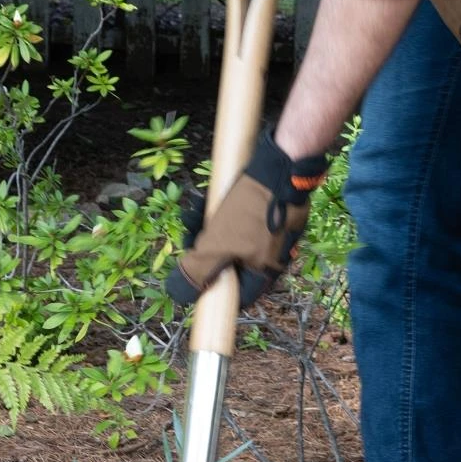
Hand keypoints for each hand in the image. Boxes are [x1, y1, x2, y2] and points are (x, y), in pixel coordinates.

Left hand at [165, 128, 327, 306]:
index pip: (240, 295)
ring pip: (234, 240)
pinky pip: (242, 221)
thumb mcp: (218, 244)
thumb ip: (199, 271)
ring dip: (209, 230)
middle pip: (233, 264)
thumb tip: (179, 294)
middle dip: (206, 251)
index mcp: (266, 270)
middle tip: (190, 238)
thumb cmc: (251, 211)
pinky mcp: (271, 211)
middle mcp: (274, 255)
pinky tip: (205, 201)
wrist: (281, 166)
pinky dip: (222, 215)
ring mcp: (274, 233)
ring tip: (192, 214)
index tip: (196, 280)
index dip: (215, 291)